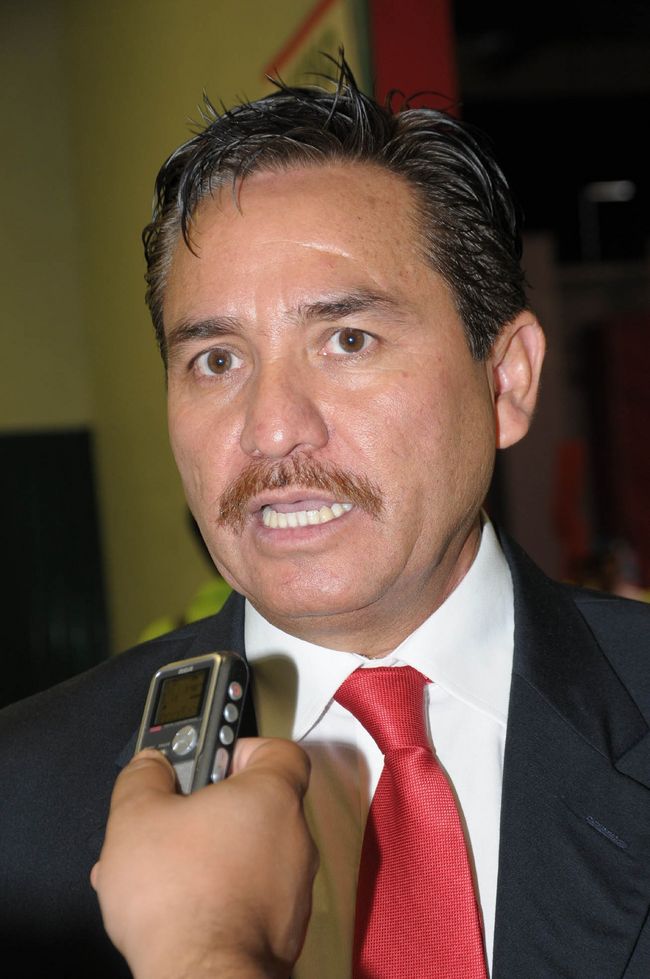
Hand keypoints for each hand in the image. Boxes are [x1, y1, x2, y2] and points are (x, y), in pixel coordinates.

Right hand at [91, 738, 317, 978]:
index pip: (279, 750)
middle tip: (173, 818)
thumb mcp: (136, 815)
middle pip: (256, 805)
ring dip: (208, 854)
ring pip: (247, 853)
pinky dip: (218, 893)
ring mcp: (293, 887)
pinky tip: (175, 906)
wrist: (201, 978)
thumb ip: (144, 775)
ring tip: (161, 871)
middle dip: (209, 810)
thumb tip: (150, 765)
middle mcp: (294, 837)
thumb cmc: (180, 898)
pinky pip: (249, 894)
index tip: (210, 758)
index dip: (242, 748)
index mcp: (271, 796)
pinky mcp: (282, 928)